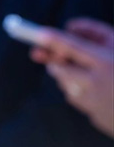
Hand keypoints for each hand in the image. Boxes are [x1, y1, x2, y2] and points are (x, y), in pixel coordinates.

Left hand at [31, 18, 113, 137]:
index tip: (38, 34)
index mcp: (108, 63)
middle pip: (61, 71)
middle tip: (55, 59)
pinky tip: (105, 96)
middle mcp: (100, 84)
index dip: (53, 39)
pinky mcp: (99, 120)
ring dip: (70, 81)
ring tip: (93, 77)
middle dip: (56, 64)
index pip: (73, 47)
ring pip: (68, 89)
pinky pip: (83, 104)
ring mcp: (98, 105)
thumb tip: (68, 26)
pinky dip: (87, 97)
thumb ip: (96, 33)